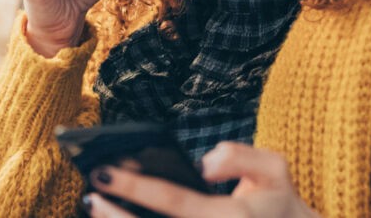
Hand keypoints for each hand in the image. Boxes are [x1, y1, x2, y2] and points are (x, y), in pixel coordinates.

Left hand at [84, 142, 319, 217]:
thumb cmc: (280, 206)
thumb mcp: (275, 172)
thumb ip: (238, 157)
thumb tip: (202, 165)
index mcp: (233, 217)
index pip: (177, 201)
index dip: (137, 186)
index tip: (104, 171)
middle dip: (114, 216)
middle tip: (91, 192)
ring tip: (95, 209)